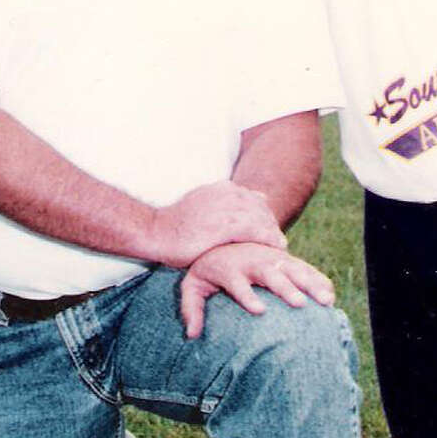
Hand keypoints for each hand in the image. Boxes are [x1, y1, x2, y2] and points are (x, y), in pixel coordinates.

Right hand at [149, 181, 285, 268]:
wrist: (156, 232)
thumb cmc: (175, 226)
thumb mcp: (200, 207)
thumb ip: (219, 206)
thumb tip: (230, 210)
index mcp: (222, 188)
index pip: (253, 199)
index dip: (263, 216)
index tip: (269, 231)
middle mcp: (228, 193)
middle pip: (261, 208)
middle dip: (271, 225)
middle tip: (279, 243)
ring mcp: (228, 207)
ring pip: (262, 219)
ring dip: (273, 234)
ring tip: (280, 248)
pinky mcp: (227, 224)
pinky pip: (257, 231)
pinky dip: (268, 240)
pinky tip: (275, 249)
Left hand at [179, 242, 334, 338]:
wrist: (224, 237)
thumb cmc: (208, 270)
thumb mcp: (193, 286)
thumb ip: (191, 308)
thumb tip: (191, 334)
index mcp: (228, 268)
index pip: (237, 283)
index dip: (247, 295)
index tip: (259, 311)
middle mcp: (252, 261)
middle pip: (270, 274)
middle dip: (285, 289)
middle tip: (298, 305)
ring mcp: (271, 258)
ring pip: (292, 269)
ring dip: (310, 284)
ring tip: (324, 301)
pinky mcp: (284, 258)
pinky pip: (305, 269)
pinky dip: (318, 280)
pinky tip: (330, 297)